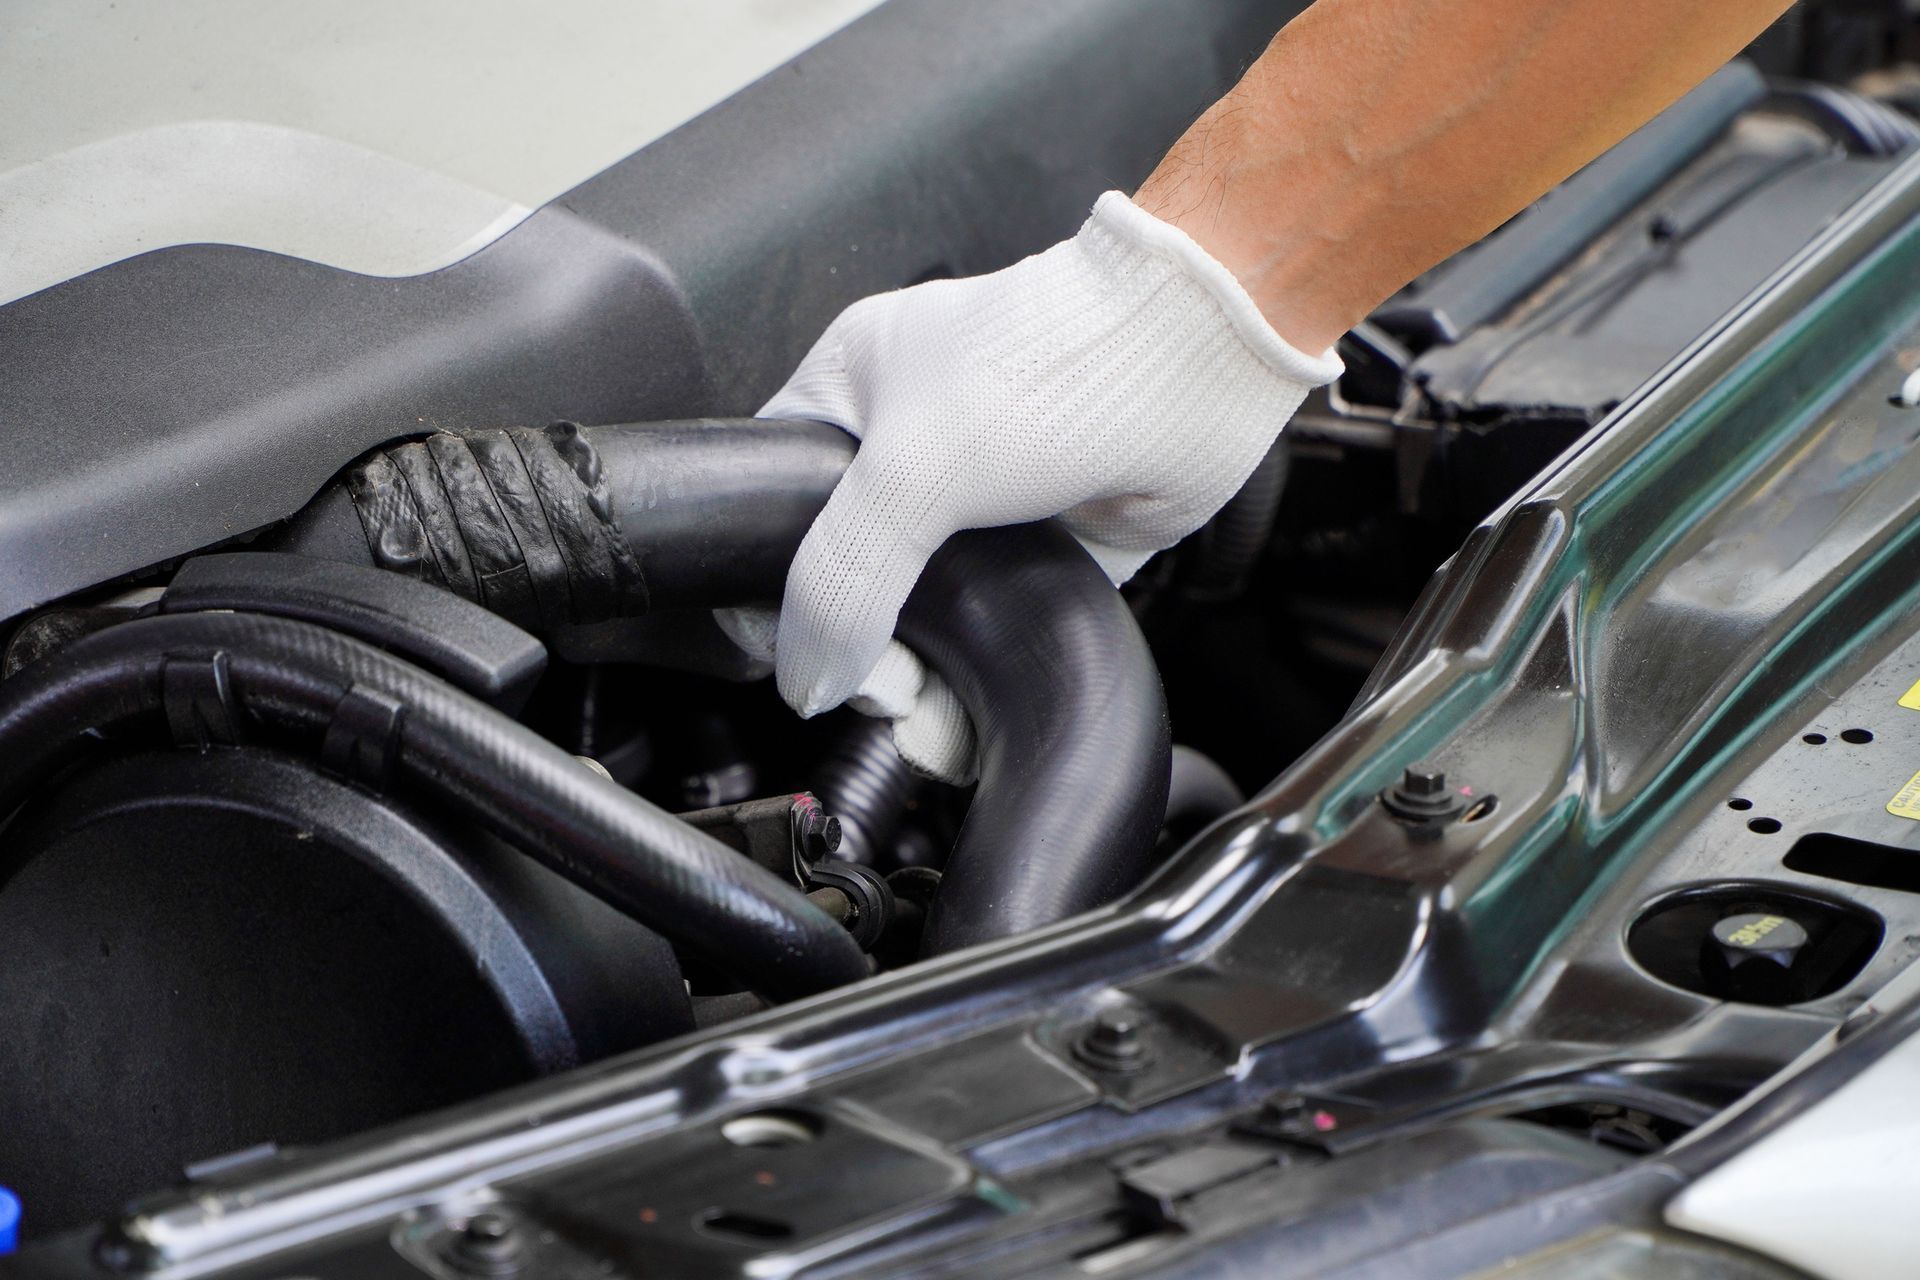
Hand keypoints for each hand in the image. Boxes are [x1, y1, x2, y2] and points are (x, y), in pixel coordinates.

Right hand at [736, 191, 1339, 778]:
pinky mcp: (1044, 548)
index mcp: (852, 392)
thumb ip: (840, 577)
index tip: (786, 643)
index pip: (770, 497)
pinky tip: (958, 714)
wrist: (1192, 363)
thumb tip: (806, 675)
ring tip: (914, 707)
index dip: (765, 578)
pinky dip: (972, 678)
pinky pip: (991, 629)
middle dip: (850, 645)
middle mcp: (911, 446)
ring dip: (910, 675)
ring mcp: (981, 502)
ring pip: (918, 613)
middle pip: (846, 575)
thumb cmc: (1056, 361)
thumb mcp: (908, 469)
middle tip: (874, 682)